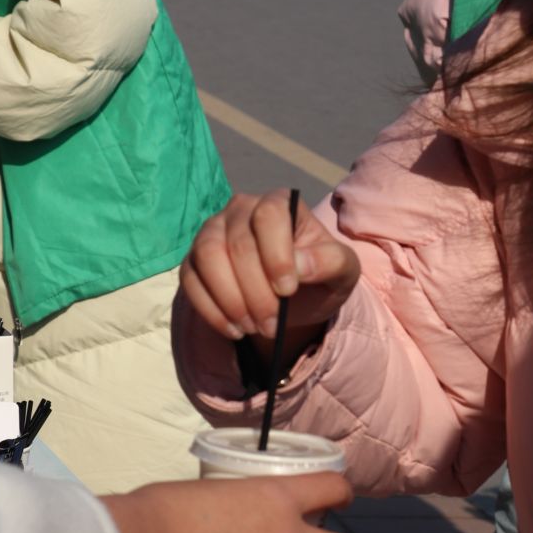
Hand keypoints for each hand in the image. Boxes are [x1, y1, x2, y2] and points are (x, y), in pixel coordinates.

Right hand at [180, 191, 362, 349]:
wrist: (292, 299)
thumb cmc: (318, 276)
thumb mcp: (342, 271)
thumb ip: (330, 262)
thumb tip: (300, 266)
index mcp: (279, 202)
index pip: (269, 215)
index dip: (276, 254)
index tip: (288, 290)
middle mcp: (241, 209)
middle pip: (238, 243)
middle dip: (255, 292)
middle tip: (272, 324)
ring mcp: (211, 233)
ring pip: (207, 256)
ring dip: (229, 300)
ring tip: (251, 327)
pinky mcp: (193, 261)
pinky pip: (190, 280)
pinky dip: (211, 311)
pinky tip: (234, 330)